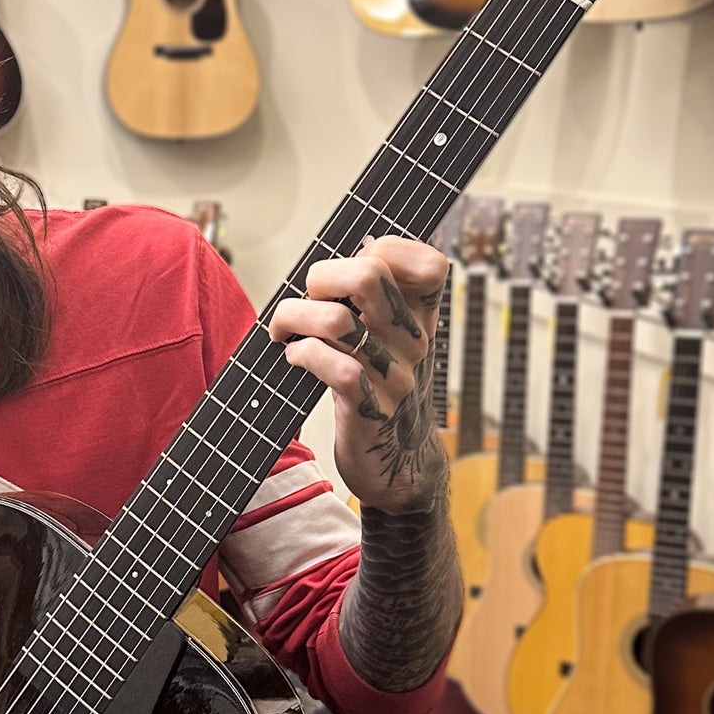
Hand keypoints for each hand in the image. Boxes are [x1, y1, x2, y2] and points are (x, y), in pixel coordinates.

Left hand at [268, 234, 449, 513]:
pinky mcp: (367, 408)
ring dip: (294, 317)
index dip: (387, 248)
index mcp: (422, 319)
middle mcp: (413, 342)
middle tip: (309, 297)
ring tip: (283, 330)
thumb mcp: (395, 340)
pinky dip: (302, 355)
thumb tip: (338, 258)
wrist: (399, 465)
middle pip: (369, 275)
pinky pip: (333, 369)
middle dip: (322, 276)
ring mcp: (393, 376)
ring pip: (337, 321)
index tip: (354, 266)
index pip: (430, 264)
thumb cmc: (383, 390)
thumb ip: (378, 301)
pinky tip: (295, 359)